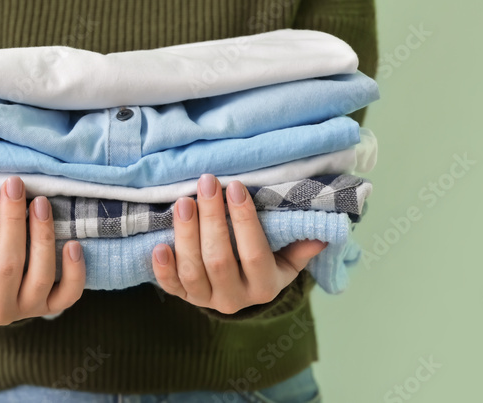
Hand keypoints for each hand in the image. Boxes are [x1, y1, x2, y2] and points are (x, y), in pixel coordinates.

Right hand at [0, 176, 85, 325]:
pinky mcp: (51, 308)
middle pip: (7, 266)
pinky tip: (73, 242)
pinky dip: (74, 271)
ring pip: (39, 277)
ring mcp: (26, 310)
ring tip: (40, 202)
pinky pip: (68, 295)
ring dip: (42, 237)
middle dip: (12, 222)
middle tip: (15, 185)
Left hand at [151, 173, 326, 314]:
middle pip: (219, 259)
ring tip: (183, 201)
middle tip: (206, 183)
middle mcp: (235, 299)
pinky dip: (163, 269)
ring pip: (193, 271)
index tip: (235, 187)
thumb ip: (301, 246)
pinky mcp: (183, 298)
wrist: (242, 293)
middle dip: (211, 219)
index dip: (244, 221)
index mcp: (265, 286)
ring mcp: (207, 300)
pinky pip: (170, 287)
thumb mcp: (287, 259)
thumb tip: (324, 232)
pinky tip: (158, 245)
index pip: (254, 253)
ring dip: (185, 235)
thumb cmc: (267, 264)